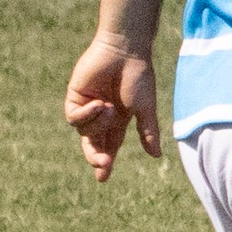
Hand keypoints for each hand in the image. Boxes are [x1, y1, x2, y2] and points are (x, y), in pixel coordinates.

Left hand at [64, 36, 160, 181]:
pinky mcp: (75, 96)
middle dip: (97, 157)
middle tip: (103, 164)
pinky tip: (99, 104)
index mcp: (119, 120)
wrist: (125, 52)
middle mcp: (102, 116)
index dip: (105, 163)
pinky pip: (74, 117)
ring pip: (84, 131)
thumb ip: (148, 132)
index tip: (102, 179)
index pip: (110, 146)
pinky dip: (86, 114)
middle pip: (93, 144)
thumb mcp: (145, 109)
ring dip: (97, 125)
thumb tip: (156, 155)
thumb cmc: (138, 77)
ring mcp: (87, 106)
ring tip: (108, 109)